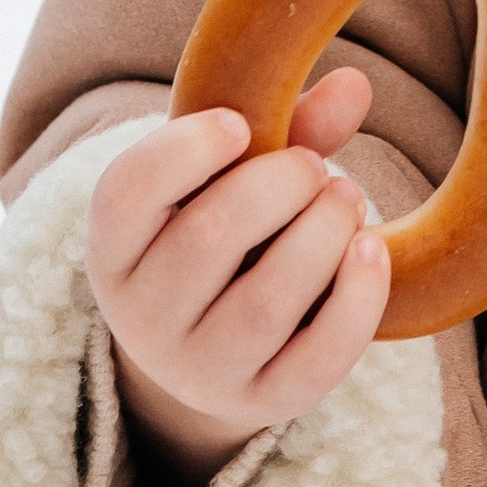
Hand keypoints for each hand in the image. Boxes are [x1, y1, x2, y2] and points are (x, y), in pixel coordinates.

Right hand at [86, 69, 391, 486]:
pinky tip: (371, 250)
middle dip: (277, 185)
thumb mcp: (230, 179)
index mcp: (115, 247)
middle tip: (312, 167)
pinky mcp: (263, 401)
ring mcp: (199, 370)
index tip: (240, 124)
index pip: (127, 192)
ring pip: (264, 303)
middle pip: (207, 240)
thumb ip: (286, 128)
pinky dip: (357, 298)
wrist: (214, 347)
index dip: (186, 149)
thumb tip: (356, 85)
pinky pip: (316, 357)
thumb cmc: (225, 233)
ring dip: (321, 236)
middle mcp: (142, 317)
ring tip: (345, 201)